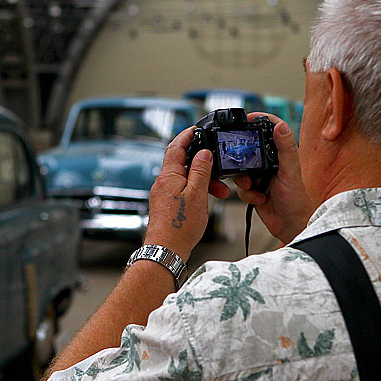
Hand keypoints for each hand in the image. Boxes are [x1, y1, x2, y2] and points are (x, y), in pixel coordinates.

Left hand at [145, 127, 226, 260]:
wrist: (166, 250)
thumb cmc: (179, 227)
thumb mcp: (197, 194)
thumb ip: (200, 171)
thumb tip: (203, 153)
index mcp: (168, 176)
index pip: (175, 147)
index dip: (186, 136)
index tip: (196, 129)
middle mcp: (163, 183)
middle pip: (183, 163)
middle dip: (202, 164)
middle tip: (218, 168)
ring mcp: (163, 194)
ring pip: (185, 179)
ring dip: (202, 181)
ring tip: (218, 191)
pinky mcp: (166, 205)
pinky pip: (182, 190)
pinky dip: (196, 191)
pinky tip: (206, 199)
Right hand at [233, 112, 314, 243]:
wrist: (290, 225)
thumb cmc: (297, 199)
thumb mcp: (290, 171)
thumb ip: (286, 148)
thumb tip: (280, 126)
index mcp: (282, 154)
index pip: (271, 130)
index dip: (259, 121)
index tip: (247, 118)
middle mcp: (271, 163)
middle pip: (250, 150)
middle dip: (244, 161)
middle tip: (247, 170)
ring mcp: (262, 177)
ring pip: (242, 170)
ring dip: (245, 181)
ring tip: (254, 187)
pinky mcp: (254, 190)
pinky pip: (241, 188)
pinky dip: (248, 194)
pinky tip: (259, 199)